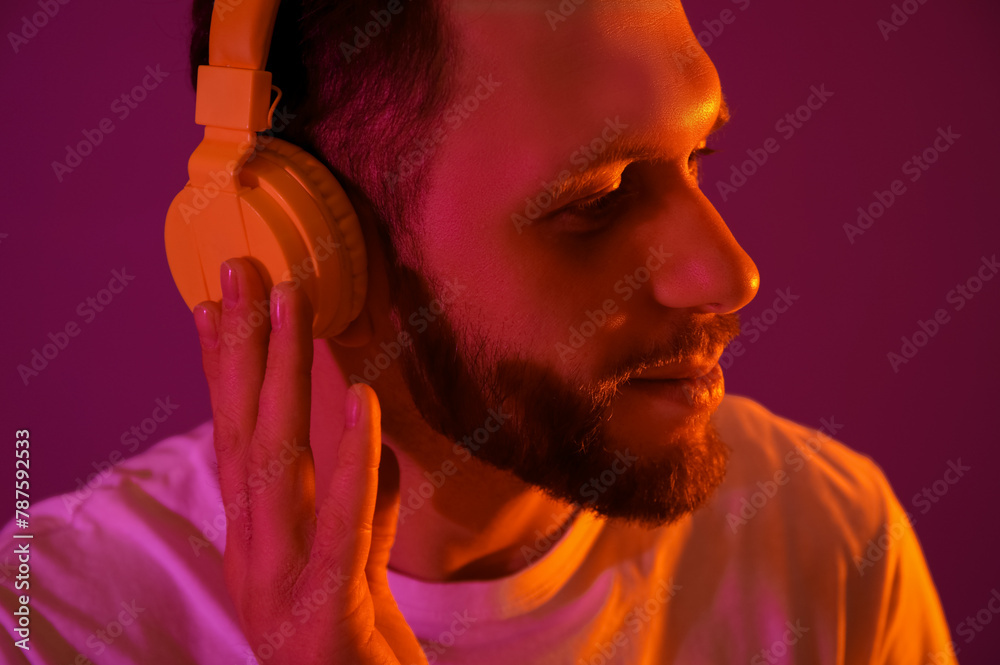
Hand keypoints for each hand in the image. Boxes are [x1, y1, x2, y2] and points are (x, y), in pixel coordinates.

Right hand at [192, 257, 425, 664]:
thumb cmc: (355, 649)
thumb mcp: (351, 568)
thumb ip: (361, 507)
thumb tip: (371, 442)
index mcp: (256, 543)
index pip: (232, 442)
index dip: (219, 372)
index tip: (213, 304)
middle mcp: (256, 556)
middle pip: (244, 434)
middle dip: (239, 346)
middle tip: (240, 268)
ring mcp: (283, 585)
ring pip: (278, 463)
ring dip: (282, 376)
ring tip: (292, 302)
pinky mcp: (327, 615)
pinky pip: (344, 524)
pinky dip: (351, 460)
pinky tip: (359, 399)